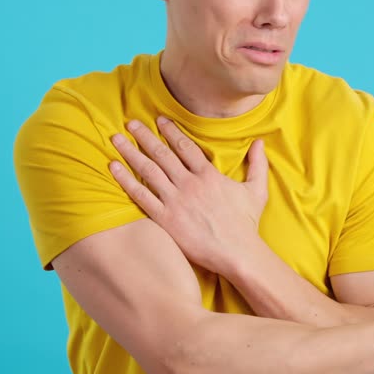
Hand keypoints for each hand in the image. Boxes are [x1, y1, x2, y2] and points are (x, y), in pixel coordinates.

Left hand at [107, 116, 268, 273]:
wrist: (237, 253)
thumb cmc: (246, 224)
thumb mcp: (257, 190)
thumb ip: (258, 164)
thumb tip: (260, 142)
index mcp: (209, 175)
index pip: (185, 146)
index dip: (170, 131)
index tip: (158, 120)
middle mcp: (189, 184)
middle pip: (162, 154)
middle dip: (144, 136)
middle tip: (130, 123)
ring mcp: (176, 201)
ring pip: (148, 170)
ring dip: (130, 152)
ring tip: (116, 140)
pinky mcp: (165, 219)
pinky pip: (141, 196)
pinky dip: (125, 180)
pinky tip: (114, 168)